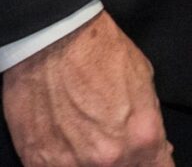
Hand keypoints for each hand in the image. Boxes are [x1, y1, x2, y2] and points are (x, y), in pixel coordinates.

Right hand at [0, 11, 171, 166]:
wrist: (52, 39)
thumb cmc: (100, 52)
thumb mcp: (145, 80)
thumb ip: (149, 123)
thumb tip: (154, 147)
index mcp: (142, 138)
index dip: (154, 163)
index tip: (147, 157)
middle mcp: (108, 159)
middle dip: (124, 162)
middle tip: (112, 141)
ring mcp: (70, 165)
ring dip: (88, 162)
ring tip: (83, 138)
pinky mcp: (37, 162)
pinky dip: (61, 162)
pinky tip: (61, 143)